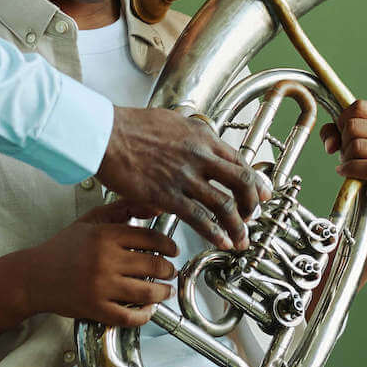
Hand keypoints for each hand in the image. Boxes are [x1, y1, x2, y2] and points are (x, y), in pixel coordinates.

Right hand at [23, 200, 179, 326]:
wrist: (33, 276)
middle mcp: (104, 260)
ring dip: (163, 292)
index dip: (168, 246)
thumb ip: (122, 209)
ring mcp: (100, 286)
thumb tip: (155, 207)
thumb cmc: (62, 248)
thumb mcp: (90, 220)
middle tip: (171, 271)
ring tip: (166, 290)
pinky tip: (149, 309)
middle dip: (168, 270)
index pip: (150, 239)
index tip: (173, 250)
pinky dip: (145, 315)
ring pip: (146, 292)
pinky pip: (129, 316)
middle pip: (153, 265)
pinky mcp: (95, 308)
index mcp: (104, 236)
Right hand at [97, 107, 269, 250]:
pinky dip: (214, 233)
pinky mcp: (167, 195)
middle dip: (252, 204)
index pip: (240, 161)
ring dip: (237, 226)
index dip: (255, 182)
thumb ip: (191, 137)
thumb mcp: (172, 123)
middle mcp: (199, 156)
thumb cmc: (130, 126)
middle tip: (252, 218)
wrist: (105, 133)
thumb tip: (200, 148)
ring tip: (241, 240)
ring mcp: (185, 176)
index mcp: (202, 137)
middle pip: (241, 183)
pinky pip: (199, 218)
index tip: (261, 194)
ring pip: (224, 204)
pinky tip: (221, 243)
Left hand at [322, 99, 366, 234]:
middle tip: (349, 157)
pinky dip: (351, 171)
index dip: (342, 121)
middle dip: (343, 144)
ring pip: (357, 146)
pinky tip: (349, 175)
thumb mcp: (353, 145)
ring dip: (347, 159)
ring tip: (352, 167)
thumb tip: (330, 142)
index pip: (359, 107)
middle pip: (353, 126)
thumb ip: (335, 133)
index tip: (342, 137)